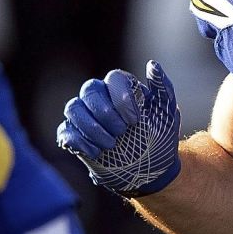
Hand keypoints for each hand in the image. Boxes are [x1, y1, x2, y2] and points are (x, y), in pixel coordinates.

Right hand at [57, 61, 181, 197]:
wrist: (150, 169)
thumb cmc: (161, 136)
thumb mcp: (168, 112)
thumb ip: (162, 86)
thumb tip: (152, 64)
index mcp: (124, 88)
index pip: (114, 77)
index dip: (122, 98)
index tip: (135, 120)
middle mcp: (101, 97)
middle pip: (90, 89)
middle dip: (105, 113)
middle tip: (122, 131)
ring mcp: (85, 116)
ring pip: (73, 107)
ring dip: (91, 127)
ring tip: (112, 144)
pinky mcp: (74, 136)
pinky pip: (65, 131)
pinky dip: (79, 141)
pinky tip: (97, 152)